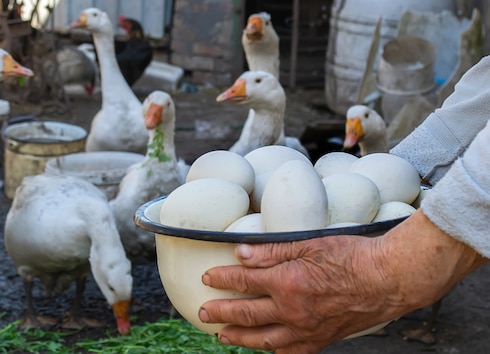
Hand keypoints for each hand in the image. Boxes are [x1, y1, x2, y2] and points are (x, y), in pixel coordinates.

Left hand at [198, 210, 486, 352]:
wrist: (389, 279)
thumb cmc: (352, 257)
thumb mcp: (309, 244)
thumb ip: (271, 251)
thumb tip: (240, 253)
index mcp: (287, 282)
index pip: (243, 281)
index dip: (222, 279)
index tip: (207, 277)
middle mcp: (292, 310)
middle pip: (246, 314)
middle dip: (221, 312)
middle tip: (203, 313)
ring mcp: (306, 329)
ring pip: (263, 339)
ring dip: (239, 337)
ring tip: (223, 336)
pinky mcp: (321, 339)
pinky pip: (291, 352)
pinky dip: (273, 352)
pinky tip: (264, 349)